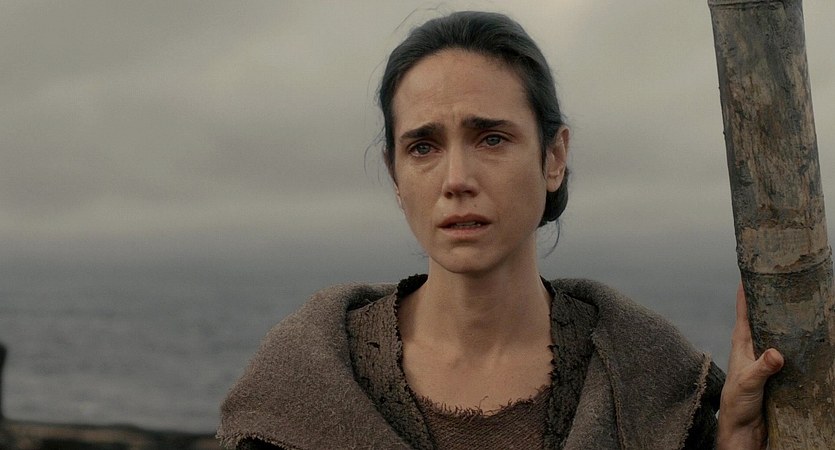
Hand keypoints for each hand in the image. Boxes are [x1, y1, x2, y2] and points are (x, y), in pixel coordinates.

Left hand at [717, 282, 783, 448]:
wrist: (742, 429)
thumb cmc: (737, 404)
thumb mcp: (748, 383)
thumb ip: (761, 368)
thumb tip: (776, 353)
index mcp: (741, 344)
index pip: (743, 312)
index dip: (746, 291)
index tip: (749, 271)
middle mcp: (751, 347)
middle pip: (761, 317)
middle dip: (770, 300)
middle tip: (782, 281)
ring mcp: (763, 358)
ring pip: (775, 333)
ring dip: (784, 321)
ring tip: (796, 304)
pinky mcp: (774, 371)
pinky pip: (786, 351)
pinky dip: (793, 342)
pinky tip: (805, 337)